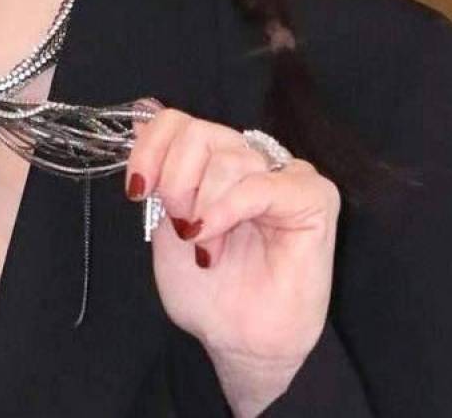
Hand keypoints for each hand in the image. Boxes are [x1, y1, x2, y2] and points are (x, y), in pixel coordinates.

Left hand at [125, 105, 339, 410]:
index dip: (151, 147)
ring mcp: (285, 175)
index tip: (138, 190)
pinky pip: (260, 184)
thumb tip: (142, 110)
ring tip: (204, 248)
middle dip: (175, 181)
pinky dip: (227, 209)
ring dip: (203, 207)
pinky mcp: (313, 197)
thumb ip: (159, 171)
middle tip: (179, 226)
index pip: (179, 122)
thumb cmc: (209, 293)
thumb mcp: (165, 224)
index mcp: (215, 164)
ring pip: (228, 157)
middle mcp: (251, 162)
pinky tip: (212, 237)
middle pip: (199, 132)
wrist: (239, 342)